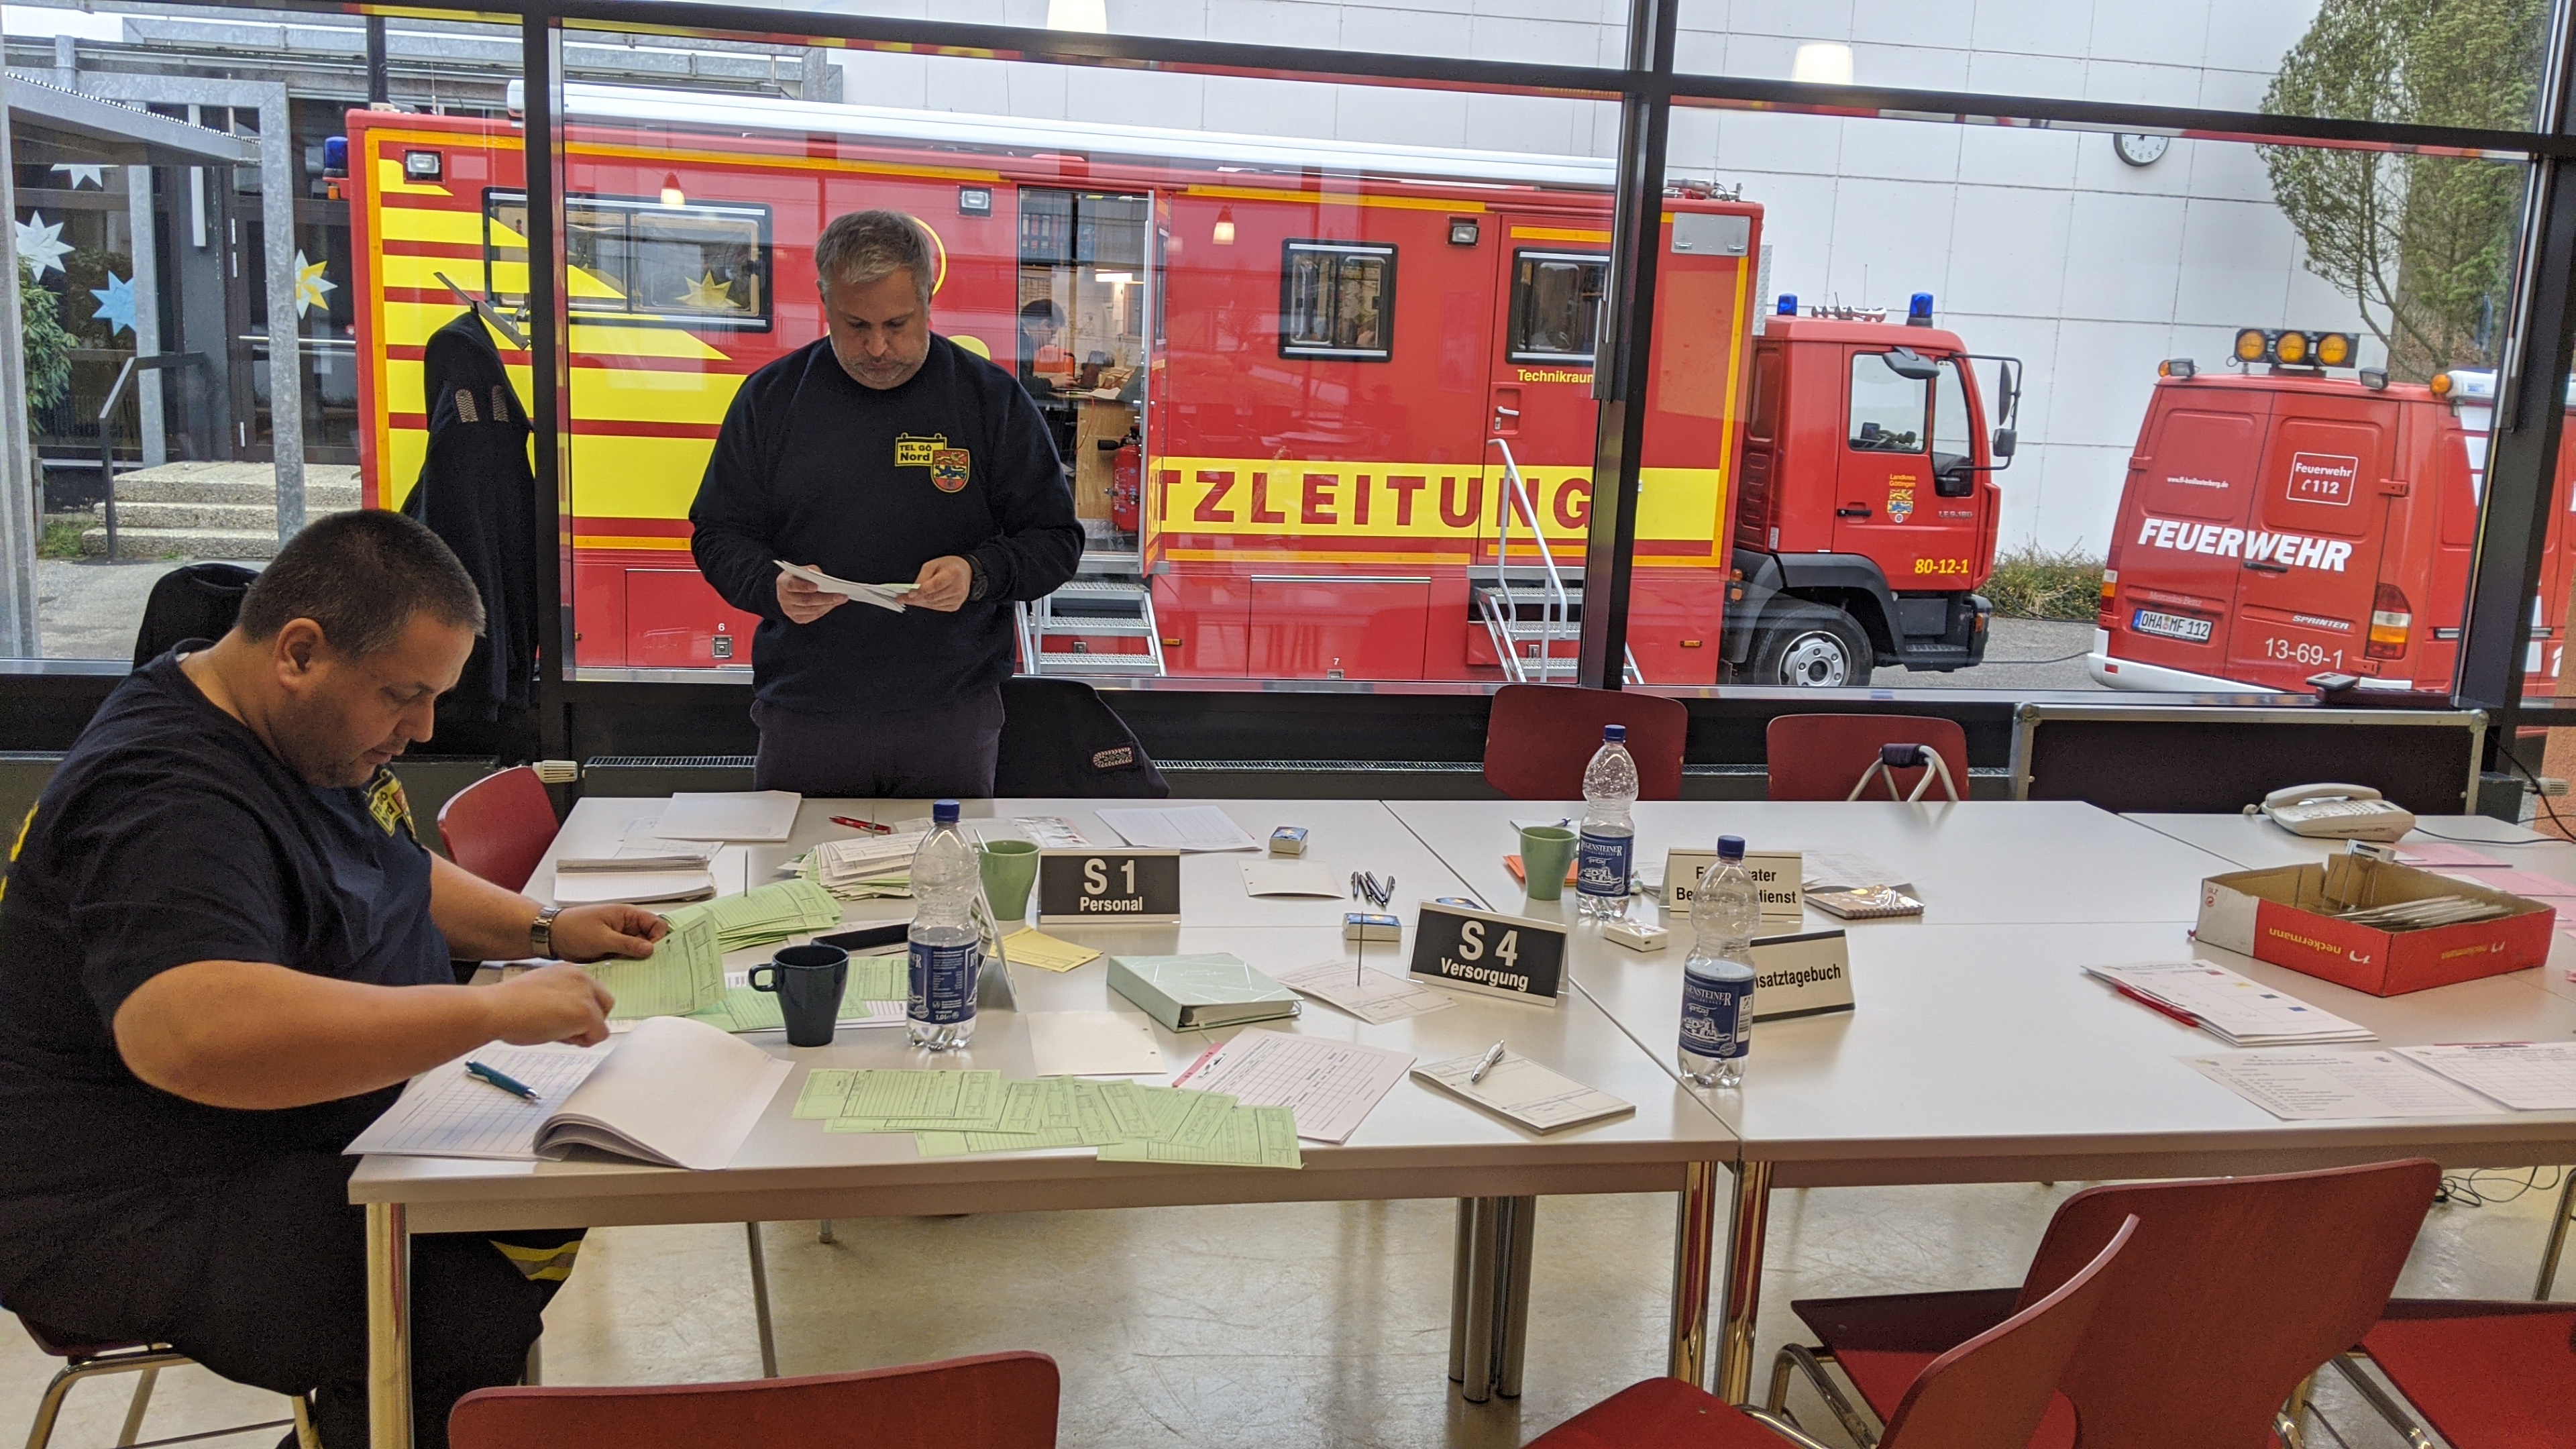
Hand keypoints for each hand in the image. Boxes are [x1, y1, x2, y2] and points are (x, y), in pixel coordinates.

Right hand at [483, 963, 614, 1047]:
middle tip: (562, 1030)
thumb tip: (568, 1017)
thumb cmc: (506, 1005)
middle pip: (605, 1004)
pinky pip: (599, 1035)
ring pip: (602, 1021)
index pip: (590, 993)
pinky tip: (558, 1036)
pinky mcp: (587, 1013)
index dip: (577, 1011)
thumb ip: (559, 998)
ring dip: (583, 1032)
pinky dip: (583, 1042)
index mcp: (568, 971)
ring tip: (554, 1032)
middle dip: (589, 1021)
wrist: (495, 1009)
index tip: (560, 1019)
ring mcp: (585, 994)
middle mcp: (581, 977)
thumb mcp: (539, 994)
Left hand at [549, 904, 667, 963]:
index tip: (652, 953)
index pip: (656, 924)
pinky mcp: (613, 951)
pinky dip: (626, 965)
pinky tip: (623, 971)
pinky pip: (627, 958)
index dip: (658, 938)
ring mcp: (620, 939)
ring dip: (637, 961)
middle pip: (650, 939)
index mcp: (627, 915)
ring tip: (631, 969)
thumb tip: (650, 949)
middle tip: (645, 965)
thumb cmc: (572, 928)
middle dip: (649, 952)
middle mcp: (626, 926)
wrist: (551, 936)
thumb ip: (627, 944)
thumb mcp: (601, 937)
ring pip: (639, 951)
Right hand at [776, 565, 847, 624]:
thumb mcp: (804, 570)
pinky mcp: (796, 618)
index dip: (803, 586)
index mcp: (783, 582)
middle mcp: (783, 598)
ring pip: (811, 610)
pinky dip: (824, 610)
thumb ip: (813, 572)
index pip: (792, 585)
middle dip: (825, 598)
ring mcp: (789, 610)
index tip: (817, 586)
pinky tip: (833, 604)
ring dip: (828, 605)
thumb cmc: (799, 576)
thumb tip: (826, 581)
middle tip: (841, 595)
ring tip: (841, 599)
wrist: (790, 588)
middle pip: (805, 600)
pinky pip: (813, 616)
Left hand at [912, 555, 973, 611]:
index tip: (909, 594)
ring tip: (912, 598)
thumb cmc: (948, 566)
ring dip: (920, 602)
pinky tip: (923, 599)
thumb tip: (913, 591)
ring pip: (933, 604)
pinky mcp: (955, 606)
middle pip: (933, 597)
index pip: (935, 585)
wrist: (964, 572)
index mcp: (953, 573)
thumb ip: (922, 577)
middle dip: (916, 598)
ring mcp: (958, 598)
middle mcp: (958, 587)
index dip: (921, 591)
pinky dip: (928, 604)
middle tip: (903, 597)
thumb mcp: (932, 565)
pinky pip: (937, 608)